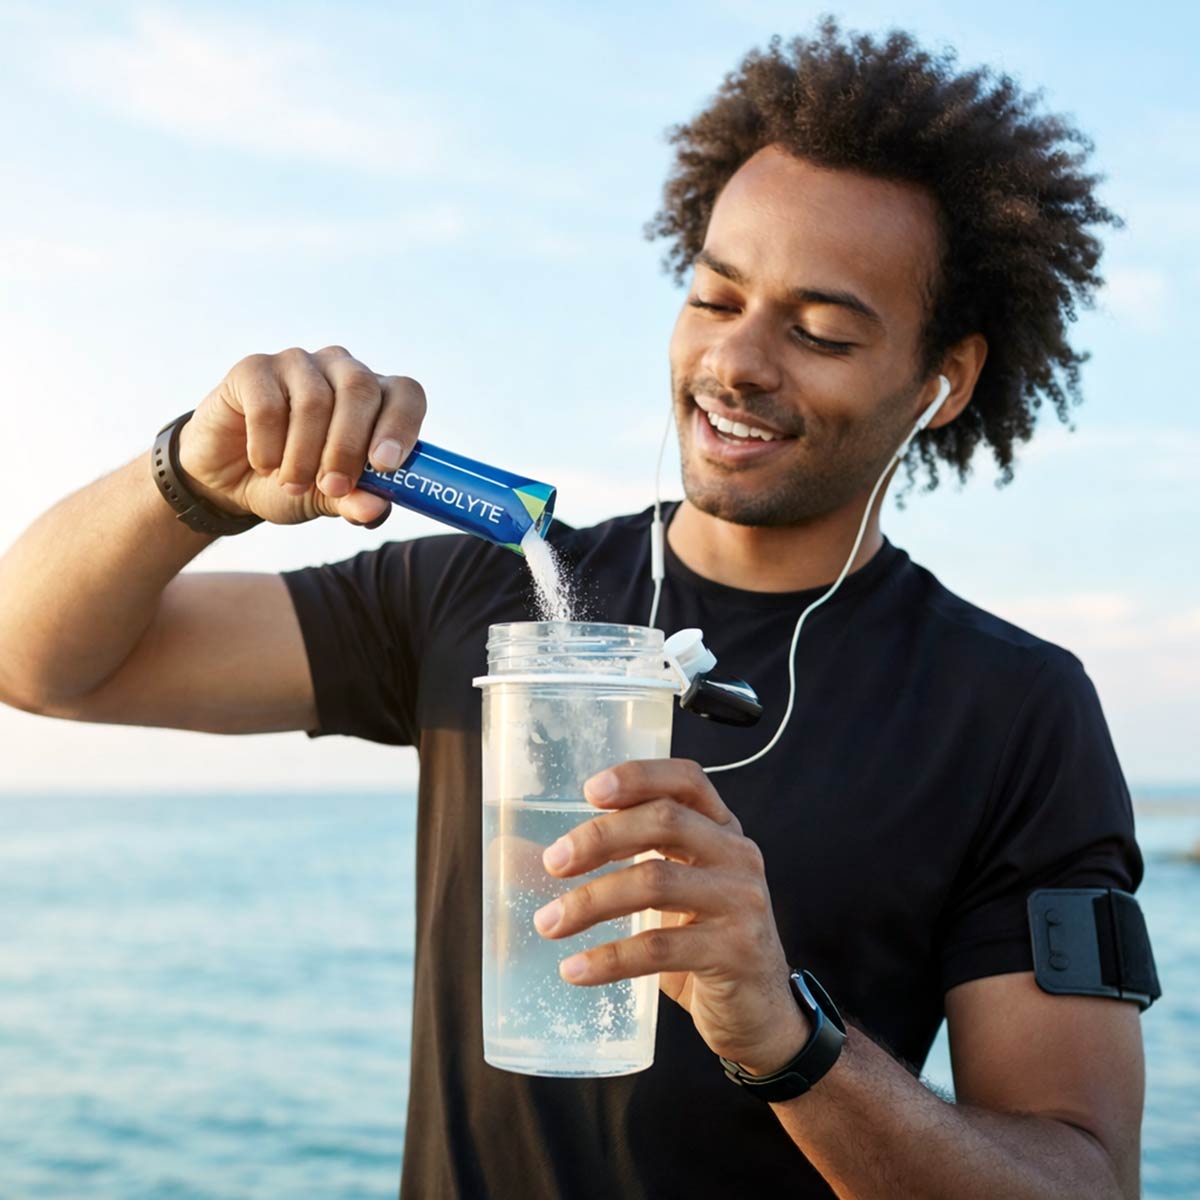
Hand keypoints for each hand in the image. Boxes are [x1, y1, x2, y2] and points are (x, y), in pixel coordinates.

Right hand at [175, 345, 426, 526]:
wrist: (229, 480)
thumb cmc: (293, 482)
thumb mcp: (328, 499)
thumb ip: (354, 501)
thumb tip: (377, 509)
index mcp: (375, 397)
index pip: (406, 394)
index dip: (401, 426)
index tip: (385, 466)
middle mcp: (341, 370)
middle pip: (360, 390)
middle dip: (348, 448)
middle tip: (333, 486)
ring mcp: (298, 363)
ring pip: (314, 401)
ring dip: (303, 455)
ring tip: (292, 484)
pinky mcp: (254, 368)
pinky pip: (268, 406)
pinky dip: (267, 446)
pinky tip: (264, 464)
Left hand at [534, 759, 811, 1075]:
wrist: (760, 1015)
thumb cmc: (701, 943)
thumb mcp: (661, 896)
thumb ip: (607, 868)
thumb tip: (511, 855)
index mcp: (720, 830)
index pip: (687, 780)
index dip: (640, 775)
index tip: (589, 790)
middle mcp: (737, 855)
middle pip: (664, 821)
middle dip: (599, 837)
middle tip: (553, 863)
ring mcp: (741, 901)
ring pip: (656, 881)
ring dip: (591, 901)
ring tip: (548, 923)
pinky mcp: (736, 951)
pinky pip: (660, 947)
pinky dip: (609, 957)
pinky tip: (575, 970)